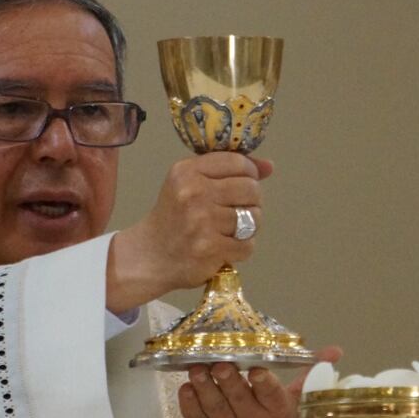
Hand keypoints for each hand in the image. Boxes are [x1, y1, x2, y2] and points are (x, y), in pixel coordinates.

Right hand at [106, 153, 272, 313]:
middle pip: (251, 189)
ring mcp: (202, 221)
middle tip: (236, 211)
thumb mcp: (189, 184)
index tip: (241, 186)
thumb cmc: (173, 216)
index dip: (249, 173)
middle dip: (251, 202)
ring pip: (253, 218)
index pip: (238, 162)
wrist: (149, 255)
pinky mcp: (210, 248)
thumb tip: (269, 166)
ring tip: (230, 231)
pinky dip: (241, 249)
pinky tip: (224, 248)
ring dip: (248, 228)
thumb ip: (227, 170)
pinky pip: (247, 245)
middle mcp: (193, 193)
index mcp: (187, 171)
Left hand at [179, 345, 339, 417]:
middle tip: (219, 362)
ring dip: (203, 384)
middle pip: (237, 397)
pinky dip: (189, 401)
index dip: (262, 382)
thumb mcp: (290, 406)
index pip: (270, 395)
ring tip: (197, 368)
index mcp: (276, 413)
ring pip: (213, 405)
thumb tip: (335, 351)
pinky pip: (194, 417)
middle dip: (227, 378)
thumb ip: (307, 377)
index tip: (254, 369)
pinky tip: (187, 386)